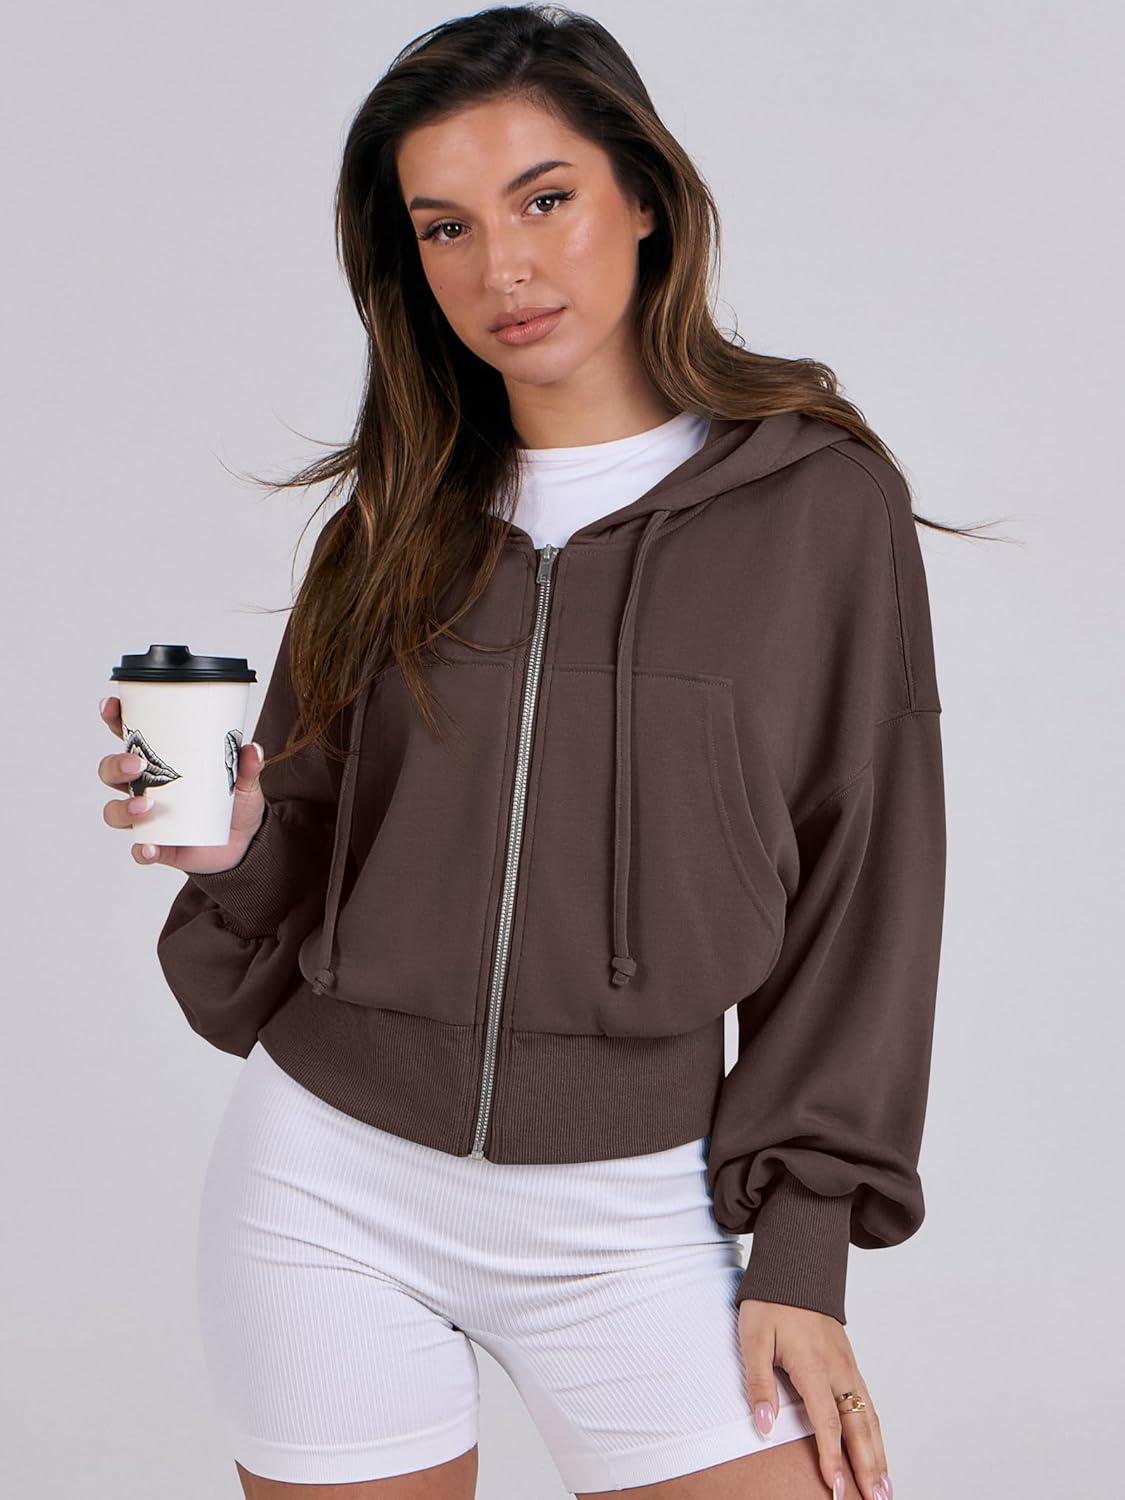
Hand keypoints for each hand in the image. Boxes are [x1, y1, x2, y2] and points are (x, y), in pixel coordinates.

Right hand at [98, 694, 266, 874]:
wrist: (244, 843)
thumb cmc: (232, 802)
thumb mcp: (243, 781)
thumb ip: (247, 765)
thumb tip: (252, 748)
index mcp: (159, 762)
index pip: (129, 736)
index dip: (114, 720)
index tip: (112, 706)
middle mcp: (145, 788)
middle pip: (111, 771)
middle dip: (115, 764)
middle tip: (137, 764)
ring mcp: (147, 819)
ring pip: (114, 811)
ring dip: (123, 808)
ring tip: (145, 805)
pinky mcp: (158, 847)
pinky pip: (140, 850)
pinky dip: (142, 850)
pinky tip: (151, 847)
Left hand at [739, 1299, 891, 1499]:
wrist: (796, 1266)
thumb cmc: (771, 1302)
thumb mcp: (753, 1338)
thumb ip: (758, 1382)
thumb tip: (764, 1425)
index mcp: (813, 1365)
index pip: (827, 1422)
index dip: (832, 1458)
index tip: (834, 1488)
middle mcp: (838, 1369)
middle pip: (859, 1426)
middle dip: (869, 1466)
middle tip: (877, 1499)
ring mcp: (848, 1365)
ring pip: (869, 1417)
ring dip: (879, 1454)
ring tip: (885, 1487)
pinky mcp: (849, 1362)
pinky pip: (868, 1402)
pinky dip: (876, 1431)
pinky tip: (878, 1450)